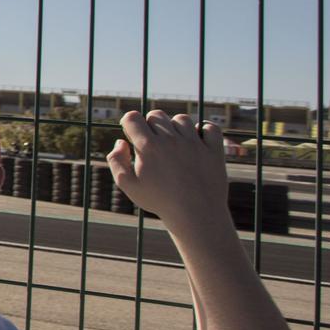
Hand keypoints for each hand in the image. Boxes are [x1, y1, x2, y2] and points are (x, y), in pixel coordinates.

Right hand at [107, 111, 229, 231]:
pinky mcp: (214, 149)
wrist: (196, 215)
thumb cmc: (159, 201)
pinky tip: (197, 141)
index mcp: (148, 147)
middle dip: (150, 125)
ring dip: (175, 127)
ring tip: (174, 143)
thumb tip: (121, 142)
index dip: (129, 123)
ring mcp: (195, 143)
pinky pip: (209, 127)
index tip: (132, 133)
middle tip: (153, 143)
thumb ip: (116, 161)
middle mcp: (171, 140)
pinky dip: (204, 130)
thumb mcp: (128, 185)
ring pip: (181, 119)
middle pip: (156, 115)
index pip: (132, 117)